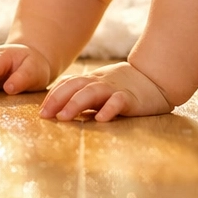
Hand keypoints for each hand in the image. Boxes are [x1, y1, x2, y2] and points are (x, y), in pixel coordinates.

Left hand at [40, 62, 172, 121]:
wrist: (156, 78)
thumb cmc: (125, 87)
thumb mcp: (101, 88)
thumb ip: (84, 97)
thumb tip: (61, 111)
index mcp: (92, 81)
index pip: (68, 85)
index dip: (53, 96)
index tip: (42, 112)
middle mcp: (100, 83)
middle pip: (74, 87)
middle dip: (57, 100)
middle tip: (45, 116)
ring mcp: (114, 89)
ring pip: (91, 93)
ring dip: (75, 104)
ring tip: (64, 117)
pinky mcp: (130, 98)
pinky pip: (118, 101)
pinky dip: (109, 109)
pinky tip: (101, 119)